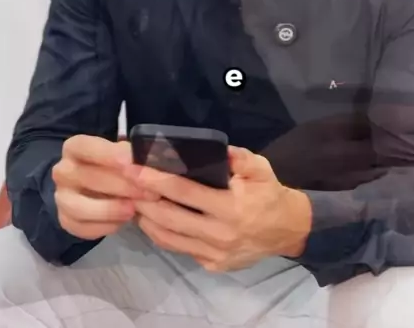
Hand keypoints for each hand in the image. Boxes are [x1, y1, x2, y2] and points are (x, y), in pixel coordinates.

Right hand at [52, 135, 156, 239]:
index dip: (109, 154)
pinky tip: (122, 221)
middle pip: (88, 178)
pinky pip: (82, 227)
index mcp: (74, 147)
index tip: (132, 163)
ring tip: (133, 210)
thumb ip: (129, 155)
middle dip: (122, 186)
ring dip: (109, 210)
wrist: (98, 187)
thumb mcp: (122, 153)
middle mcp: (62, 171)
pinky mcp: (65, 220)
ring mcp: (61, 197)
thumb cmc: (114, 165)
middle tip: (148, 192)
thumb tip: (145, 160)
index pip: (86, 147)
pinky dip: (104, 226)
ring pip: (79, 207)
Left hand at [124, 146, 311, 271]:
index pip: (185, 193)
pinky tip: (154, 219)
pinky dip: (162, 234)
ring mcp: (214, 253)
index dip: (158, 181)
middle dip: (143, 201)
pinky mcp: (212, 265)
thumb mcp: (260, 168)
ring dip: (147, 220)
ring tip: (133, 201)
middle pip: (170, 218)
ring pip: (170, 238)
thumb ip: (238, 157)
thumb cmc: (269, 194)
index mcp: (231, 207)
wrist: (287, 230)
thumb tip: (215, 148)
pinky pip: (180, 248)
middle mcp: (219, 234)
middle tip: (126, 184)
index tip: (135, 170)